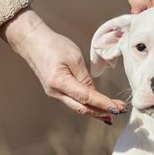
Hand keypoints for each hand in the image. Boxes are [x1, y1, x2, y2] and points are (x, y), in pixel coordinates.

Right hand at [0, 9, 125, 123]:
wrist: (32, 42)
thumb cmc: (53, 45)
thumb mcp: (74, 57)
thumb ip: (85, 78)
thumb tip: (95, 94)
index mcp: (59, 82)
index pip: (86, 97)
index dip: (104, 103)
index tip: (118, 107)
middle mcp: (56, 92)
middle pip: (83, 108)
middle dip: (103, 111)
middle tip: (121, 111)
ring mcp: (55, 94)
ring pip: (79, 108)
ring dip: (97, 112)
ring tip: (114, 113)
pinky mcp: (56, 92)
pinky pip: (75, 103)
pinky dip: (89, 107)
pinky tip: (99, 110)